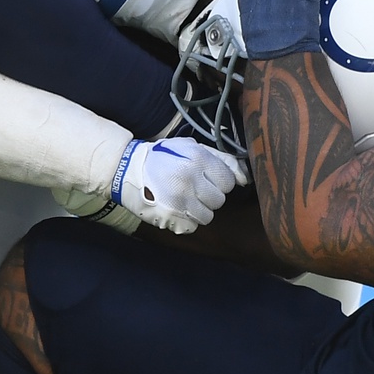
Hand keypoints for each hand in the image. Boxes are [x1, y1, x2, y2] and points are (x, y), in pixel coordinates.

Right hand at [108, 137, 248, 234]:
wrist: (128, 170)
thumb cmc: (164, 157)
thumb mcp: (191, 147)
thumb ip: (222, 159)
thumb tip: (245, 178)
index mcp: (198, 160)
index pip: (228, 182)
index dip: (219, 181)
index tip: (206, 179)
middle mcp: (190, 181)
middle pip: (219, 201)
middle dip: (209, 196)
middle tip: (194, 189)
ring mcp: (180, 202)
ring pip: (208, 216)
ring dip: (198, 209)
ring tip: (184, 199)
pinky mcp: (171, 218)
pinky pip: (192, 226)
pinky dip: (186, 220)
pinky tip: (175, 208)